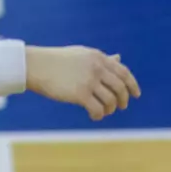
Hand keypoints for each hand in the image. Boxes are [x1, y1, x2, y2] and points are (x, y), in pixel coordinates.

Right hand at [25, 46, 140, 119]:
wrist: (35, 65)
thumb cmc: (57, 60)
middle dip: (123, 100)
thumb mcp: (82, 55)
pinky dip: (99, 115)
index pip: (123, 72)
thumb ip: (102, 58)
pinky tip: (94, 116)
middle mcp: (96, 68)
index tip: (136, 94)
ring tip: (103, 111)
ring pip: (111, 101)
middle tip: (121, 107)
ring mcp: (88, 81)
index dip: (133, 84)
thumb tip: (119, 58)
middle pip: (120, 88)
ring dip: (110, 109)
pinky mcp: (80, 94)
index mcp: (97, 57)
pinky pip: (98, 109)